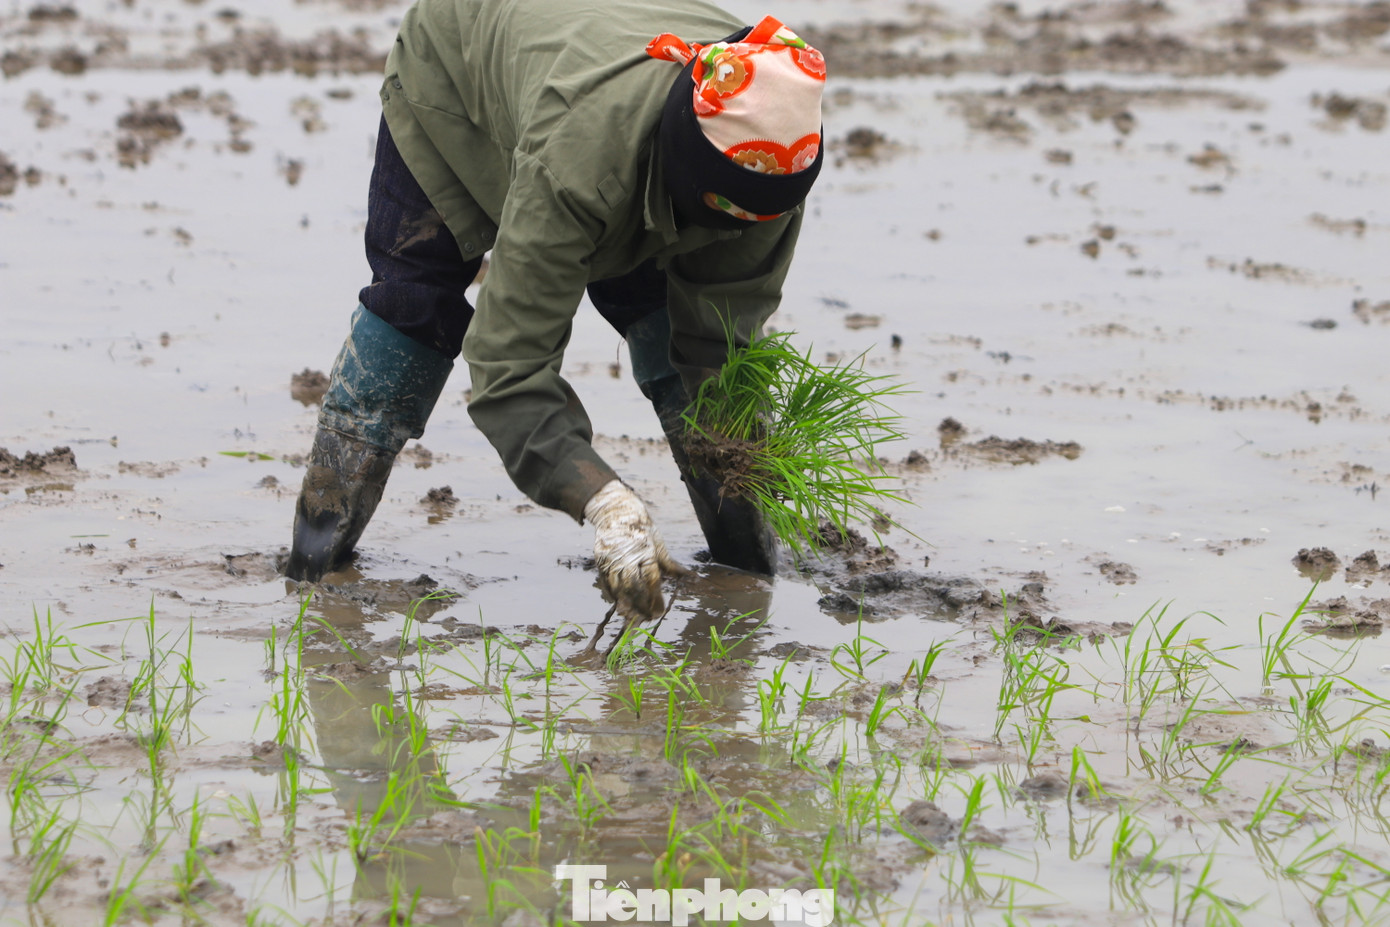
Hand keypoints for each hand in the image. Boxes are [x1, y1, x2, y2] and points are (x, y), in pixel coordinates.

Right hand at [584, 479, 685, 621]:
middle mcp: (628, 556)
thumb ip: (669, 563)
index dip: (655, 599)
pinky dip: (613, 596)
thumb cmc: (641, 527)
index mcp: (646, 551)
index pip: (651, 580)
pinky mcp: (601, 561)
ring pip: (618, 588)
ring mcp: (612, 559)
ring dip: (626, 605)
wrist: (615, 511)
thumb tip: (688, 576)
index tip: (659, 612)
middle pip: (634, 587)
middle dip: (641, 606)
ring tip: (633, 617)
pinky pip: (606, 583)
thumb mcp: (657, 542)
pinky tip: (620, 605)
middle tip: (648, 619)